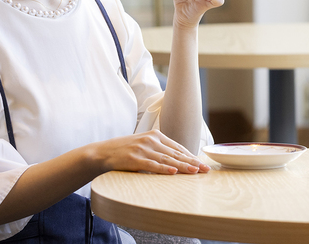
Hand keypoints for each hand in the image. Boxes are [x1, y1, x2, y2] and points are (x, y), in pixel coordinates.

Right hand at [86, 130, 210, 174]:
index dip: (191, 156)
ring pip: (167, 159)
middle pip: (176, 153)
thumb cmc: (125, 151)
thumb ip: (159, 150)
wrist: (102, 152)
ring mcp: (143, 149)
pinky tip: (174, 172)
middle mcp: (151, 140)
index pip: (177, 147)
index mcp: (155, 135)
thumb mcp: (144, 145)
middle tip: (206, 169)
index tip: (202, 163)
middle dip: (192, 162)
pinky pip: (152, 165)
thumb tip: (177, 160)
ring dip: (183, 166)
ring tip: (195, 171)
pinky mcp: (134, 159)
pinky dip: (164, 169)